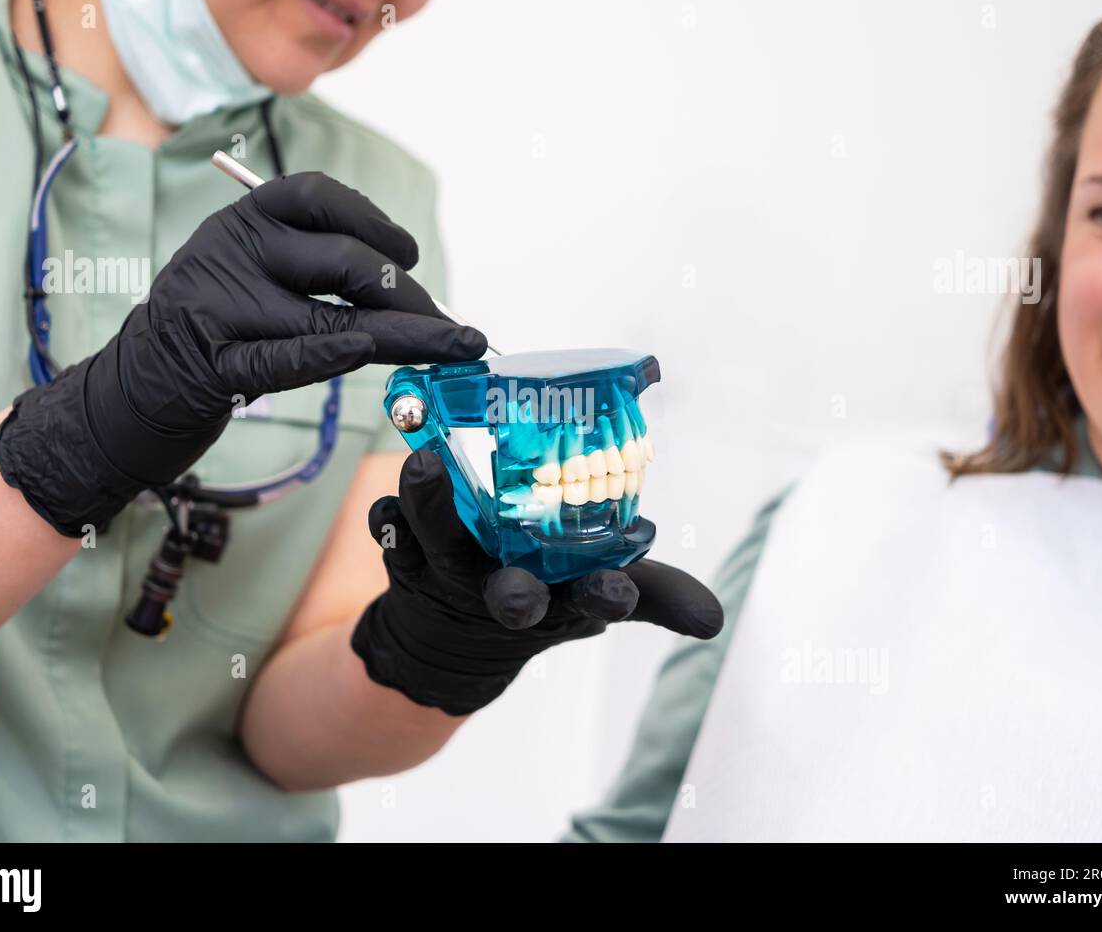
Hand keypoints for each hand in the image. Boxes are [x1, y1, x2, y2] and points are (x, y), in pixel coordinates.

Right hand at [0, 173, 485, 535]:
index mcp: (239, 223)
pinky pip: (285, 358)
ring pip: (327, 317)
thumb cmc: (211, 333)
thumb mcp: (249, 278)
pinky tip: (368, 353)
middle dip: (405, 296)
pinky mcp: (213, 367)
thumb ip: (310, 266)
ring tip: (448, 348)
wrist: (130, 393)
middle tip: (448, 327)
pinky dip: (329, 354)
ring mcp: (217, 310)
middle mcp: (228, 255)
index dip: (373, 222)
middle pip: (339, 261)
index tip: (409, 255)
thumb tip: (407, 288)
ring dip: (400, 336)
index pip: (316, 196)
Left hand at [351, 451, 723, 714]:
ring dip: (431, 511)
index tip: (614, 592)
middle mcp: (507, 595)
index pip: (597, 601)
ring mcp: (452, 577)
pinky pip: (392, 534)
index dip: (608, 597)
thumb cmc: (540, 593)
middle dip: (514, 594)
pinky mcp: (406, 556)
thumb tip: (714, 618)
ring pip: (440, 547)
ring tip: (425, 467)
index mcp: (564, 600)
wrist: (448, 635)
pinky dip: (389, 514)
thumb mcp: (600, 596)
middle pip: (513, 597)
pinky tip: (387, 493)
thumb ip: (657, 596)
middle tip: (513, 592)